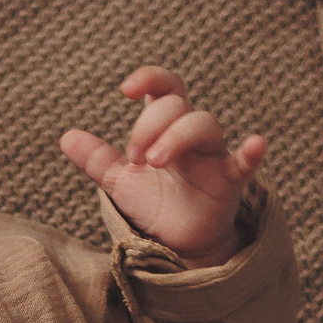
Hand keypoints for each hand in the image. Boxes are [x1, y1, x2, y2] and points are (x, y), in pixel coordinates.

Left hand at [59, 66, 266, 266]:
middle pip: (179, 106)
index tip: (126, 89)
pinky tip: (255, 143)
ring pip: (205, 125)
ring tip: (153, 162)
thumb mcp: (120, 182)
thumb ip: (97, 159)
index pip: (164, 88)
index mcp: (165, 128)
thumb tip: (67, 136)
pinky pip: (245, 162)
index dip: (149, 78)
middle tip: (134, 158)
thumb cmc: (154, 204)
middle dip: (151, 125)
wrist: (176, 243)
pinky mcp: (230, 181)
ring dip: (177, 137)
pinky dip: (252, 151)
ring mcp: (213, 156)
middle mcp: (191, 135)